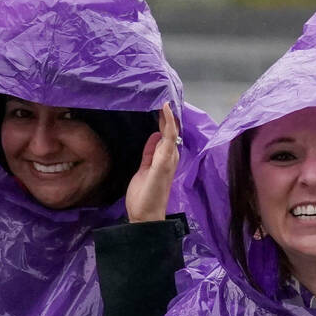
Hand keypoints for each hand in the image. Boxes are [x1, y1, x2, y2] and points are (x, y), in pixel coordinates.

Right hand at [125, 102, 179, 222]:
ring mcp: (156, 161)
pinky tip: (151, 129)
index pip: (171, 132)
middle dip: (167, 117)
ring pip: (160, 138)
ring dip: (161, 125)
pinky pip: (151, 147)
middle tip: (161, 99)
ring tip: (157, 109)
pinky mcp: (147, 166)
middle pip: (168, 133)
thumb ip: (158, 153)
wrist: (144, 215)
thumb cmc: (151, 196)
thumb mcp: (156, 173)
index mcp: (170, 157)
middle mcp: (166, 157)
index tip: (164, 102)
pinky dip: (152, 137)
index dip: (169, 118)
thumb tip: (161, 132)